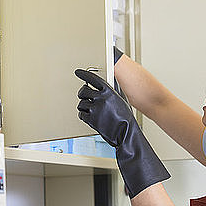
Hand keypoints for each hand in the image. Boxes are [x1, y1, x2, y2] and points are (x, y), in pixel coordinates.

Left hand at [75, 69, 169, 197]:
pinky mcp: (91, 119)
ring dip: (84, 106)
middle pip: (83, 91)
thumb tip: (99, 88)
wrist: (126, 133)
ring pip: (81, 103)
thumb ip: (109, 93)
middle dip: (82, 93)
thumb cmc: (125, 117)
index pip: (93, 79)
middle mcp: (101, 99)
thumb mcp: (120, 100)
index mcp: (109, 91)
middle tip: (84, 95)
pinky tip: (90, 116)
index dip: (84, 74)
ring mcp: (95, 109)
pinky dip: (84, 115)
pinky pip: (81, 114)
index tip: (78, 72)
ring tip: (91, 110)